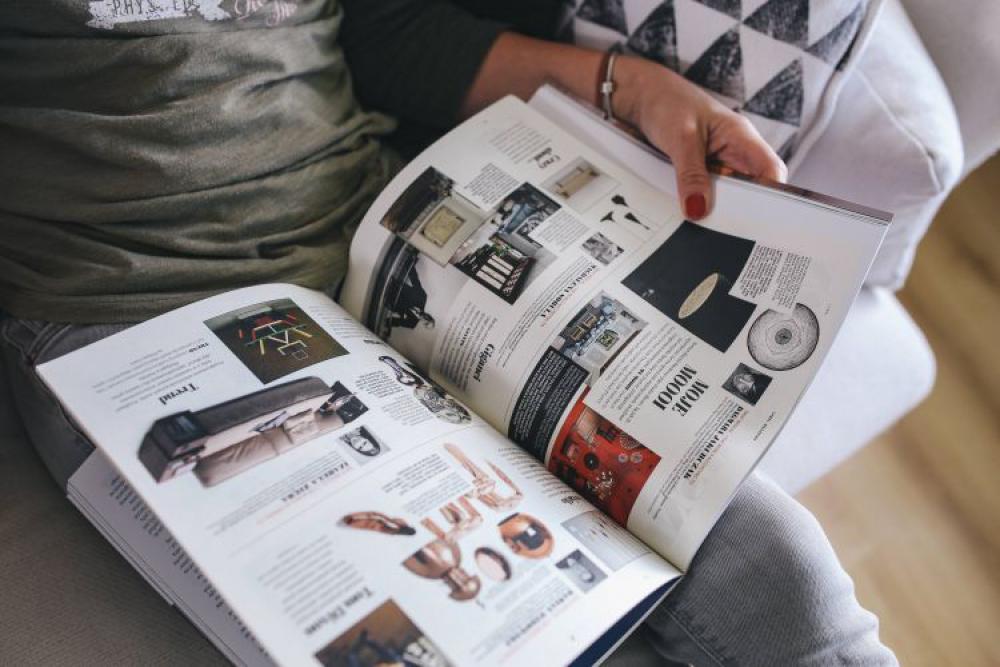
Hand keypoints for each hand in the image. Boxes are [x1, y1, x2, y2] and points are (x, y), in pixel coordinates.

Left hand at [613, 56, 787, 219]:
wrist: (640, 95)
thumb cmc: (666, 102)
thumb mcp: (680, 138)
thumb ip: (691, 174)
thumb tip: (698, 210)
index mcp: (741, 137)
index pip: (771, 171)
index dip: (773, 196)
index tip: (761, 221)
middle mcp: (734, 152)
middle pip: (752, 189)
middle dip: (742, 211)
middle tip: (726, 230)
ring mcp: (717, 163)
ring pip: (728, 195)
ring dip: (717, 209)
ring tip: (705, 226)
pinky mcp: (699, 171)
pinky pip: (705, 193)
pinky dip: (698, 204)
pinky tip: (689, 215)